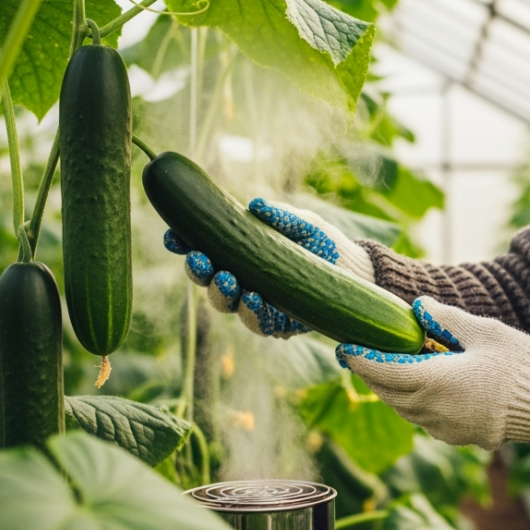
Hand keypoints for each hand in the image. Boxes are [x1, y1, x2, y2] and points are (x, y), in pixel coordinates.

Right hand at [162, 198, 374, 337]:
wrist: (357, 271)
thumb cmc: (324, 242)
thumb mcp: (303, 224)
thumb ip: (280, 216)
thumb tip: (256, 205)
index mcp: (240, 253)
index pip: (205, 249)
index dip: (185, 244)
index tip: (173, 236)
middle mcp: (243, 280)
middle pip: (208, 281)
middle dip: (199, 271)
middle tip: (200, 260)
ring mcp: (259, 304)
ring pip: (228, 304)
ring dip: (222, 293)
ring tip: (227, 279)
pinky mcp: (280, 324)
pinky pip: (260, 323)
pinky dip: (253, 313)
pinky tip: (254, 299)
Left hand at [336, 297, 529, 452]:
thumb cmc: (523, 365)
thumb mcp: (485, 331)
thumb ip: (446, 319)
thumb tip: (417, 306)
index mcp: (435, 382)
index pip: (382, 372)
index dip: (360, 360)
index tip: (345, 347)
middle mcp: (433, 411)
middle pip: (388, 393)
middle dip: (371, 373)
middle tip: (360, 352)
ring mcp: (445, 428)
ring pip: (404, 409)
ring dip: (391, 389)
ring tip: (388, 366)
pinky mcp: (458, 437)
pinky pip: (423, 419)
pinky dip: (413, 402)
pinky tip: (422, 384)